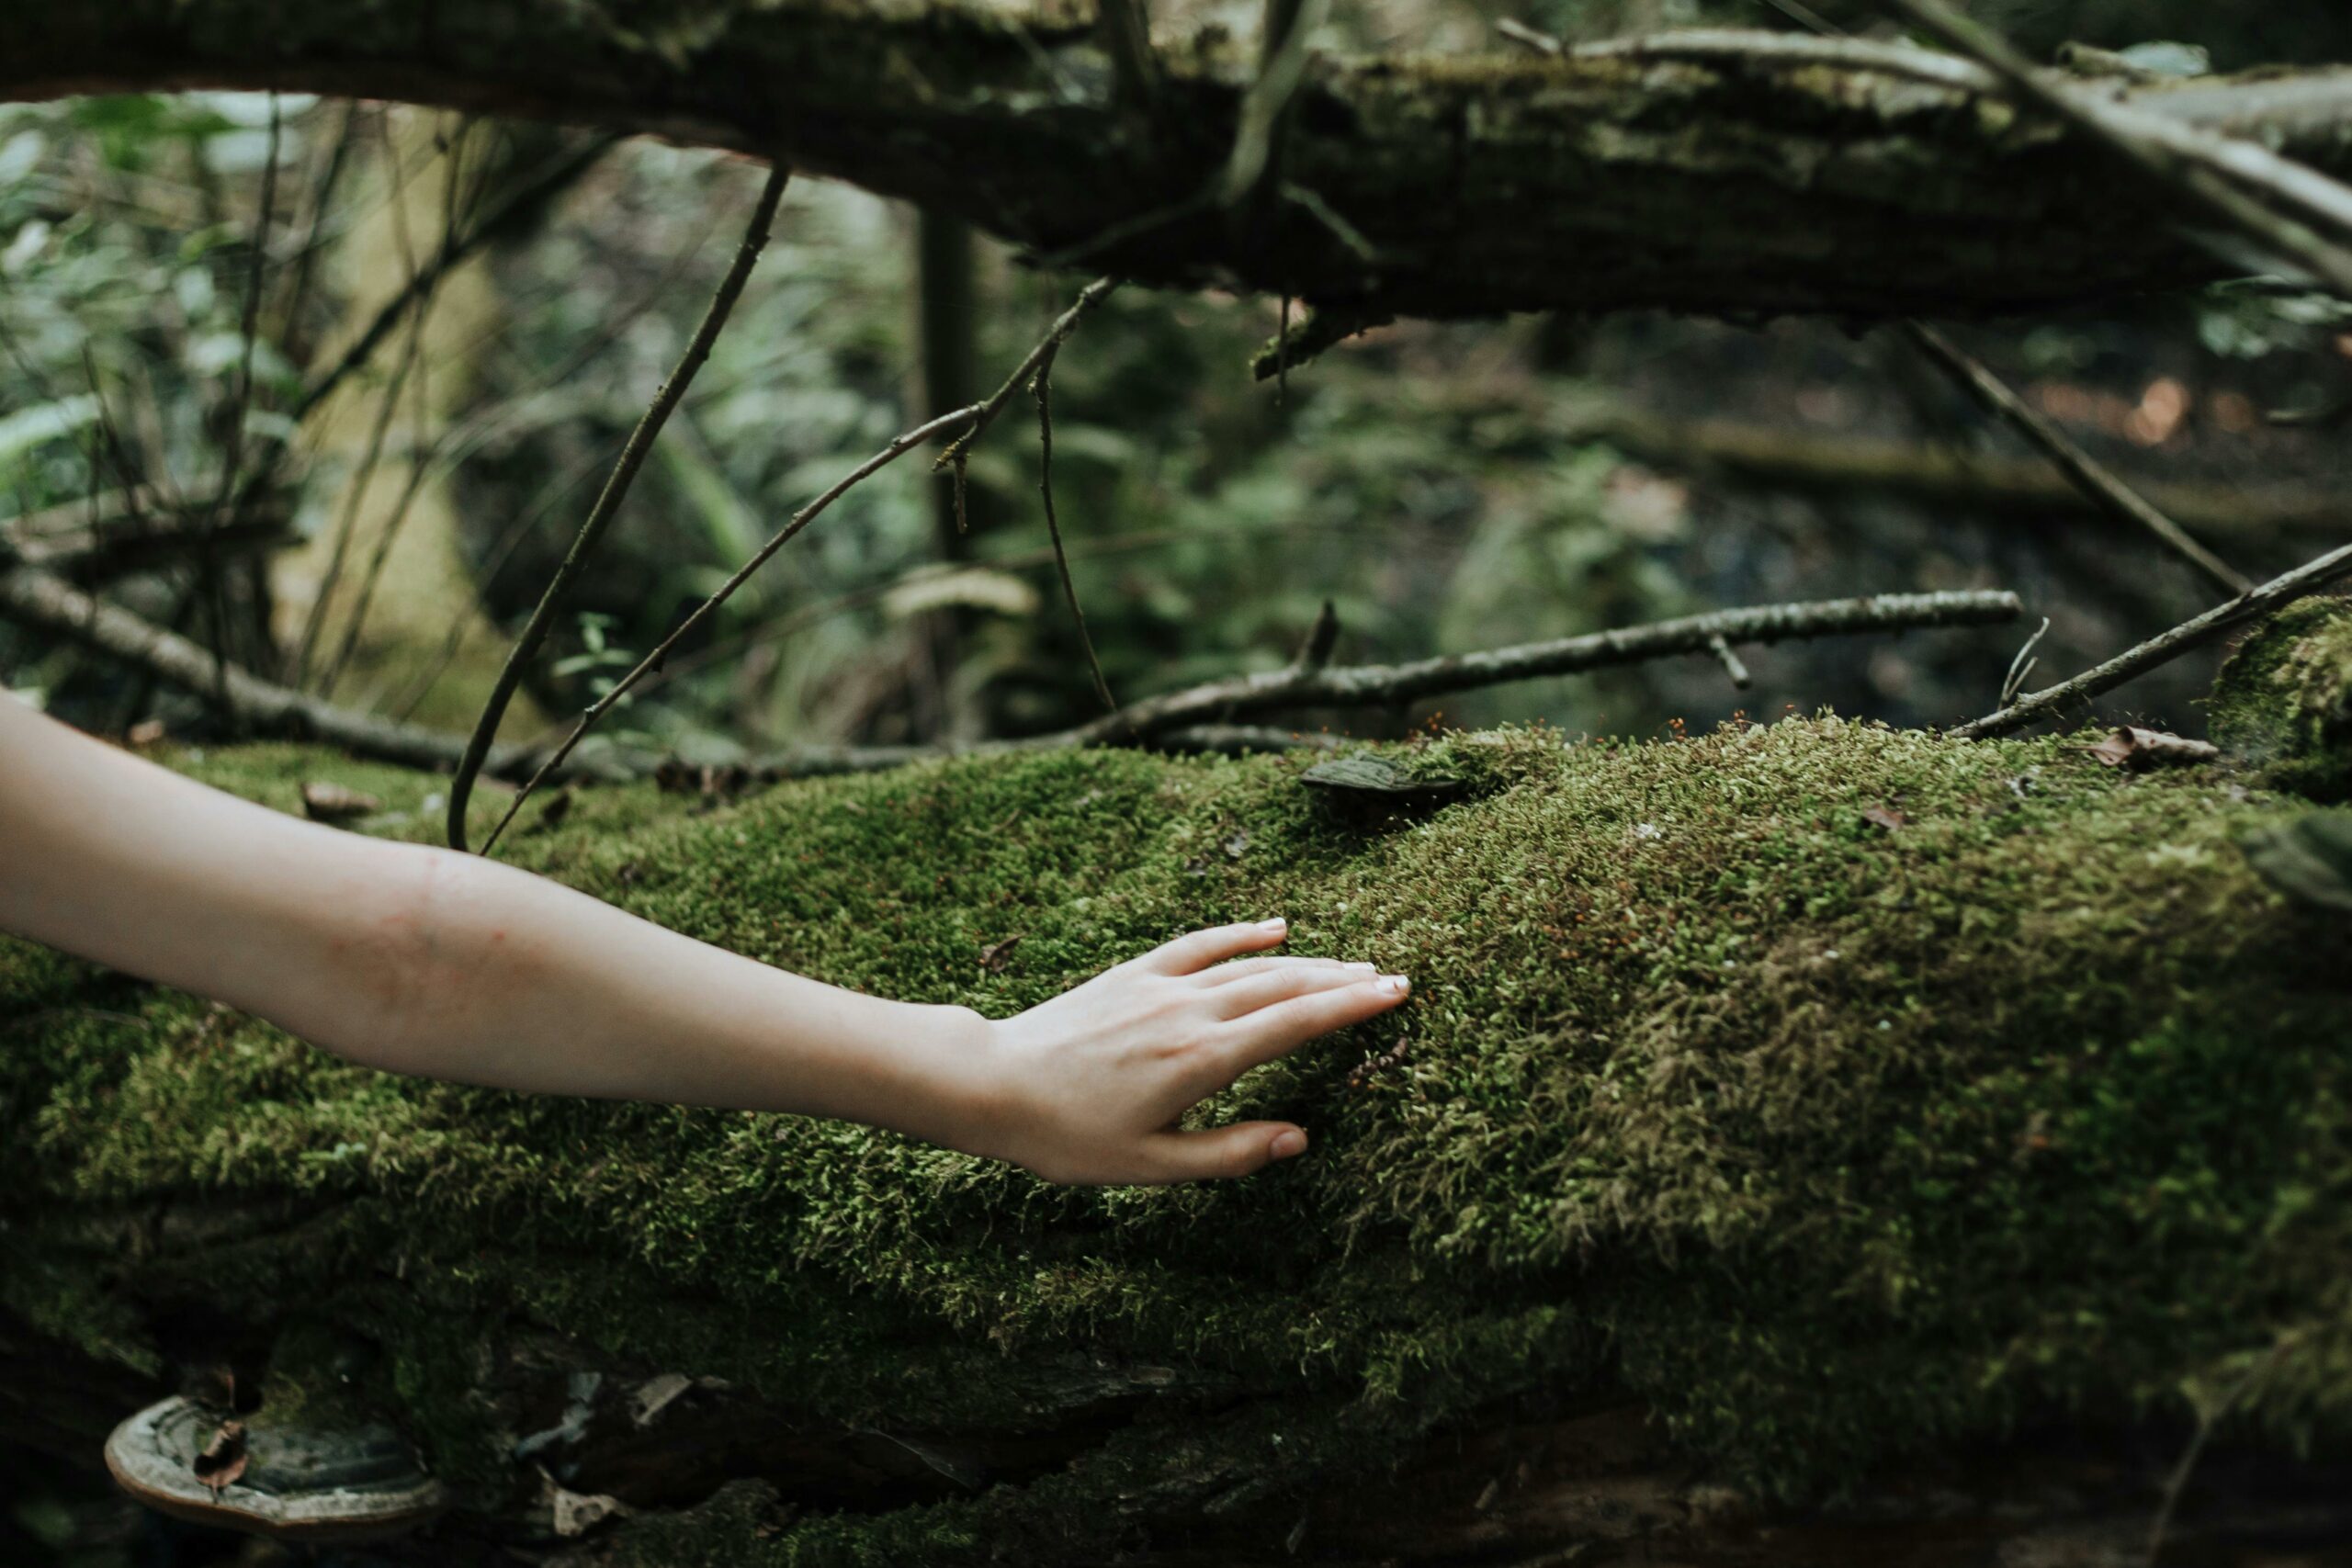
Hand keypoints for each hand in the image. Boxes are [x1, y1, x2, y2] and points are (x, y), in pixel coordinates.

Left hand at [970, 918, 1408, 1185]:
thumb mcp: (1152, 1166)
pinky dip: (1240, 934)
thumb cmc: (1068, 1136)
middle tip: (1392, 977)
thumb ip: (1230, 1153)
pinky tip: (1275, 928)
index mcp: (1202, 1061)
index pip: (1295, 1024)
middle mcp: (1189, 1013)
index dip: (1350, 1007)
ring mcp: (1160, 987)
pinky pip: (1199, 946)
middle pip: (1284, 986)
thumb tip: (1299, 1138)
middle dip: (1343, 981)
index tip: (1395, 992)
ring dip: (1305, 962)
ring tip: (1350, 965)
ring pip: (1249, 965)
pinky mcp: (1133, 975)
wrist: (994, 1084)